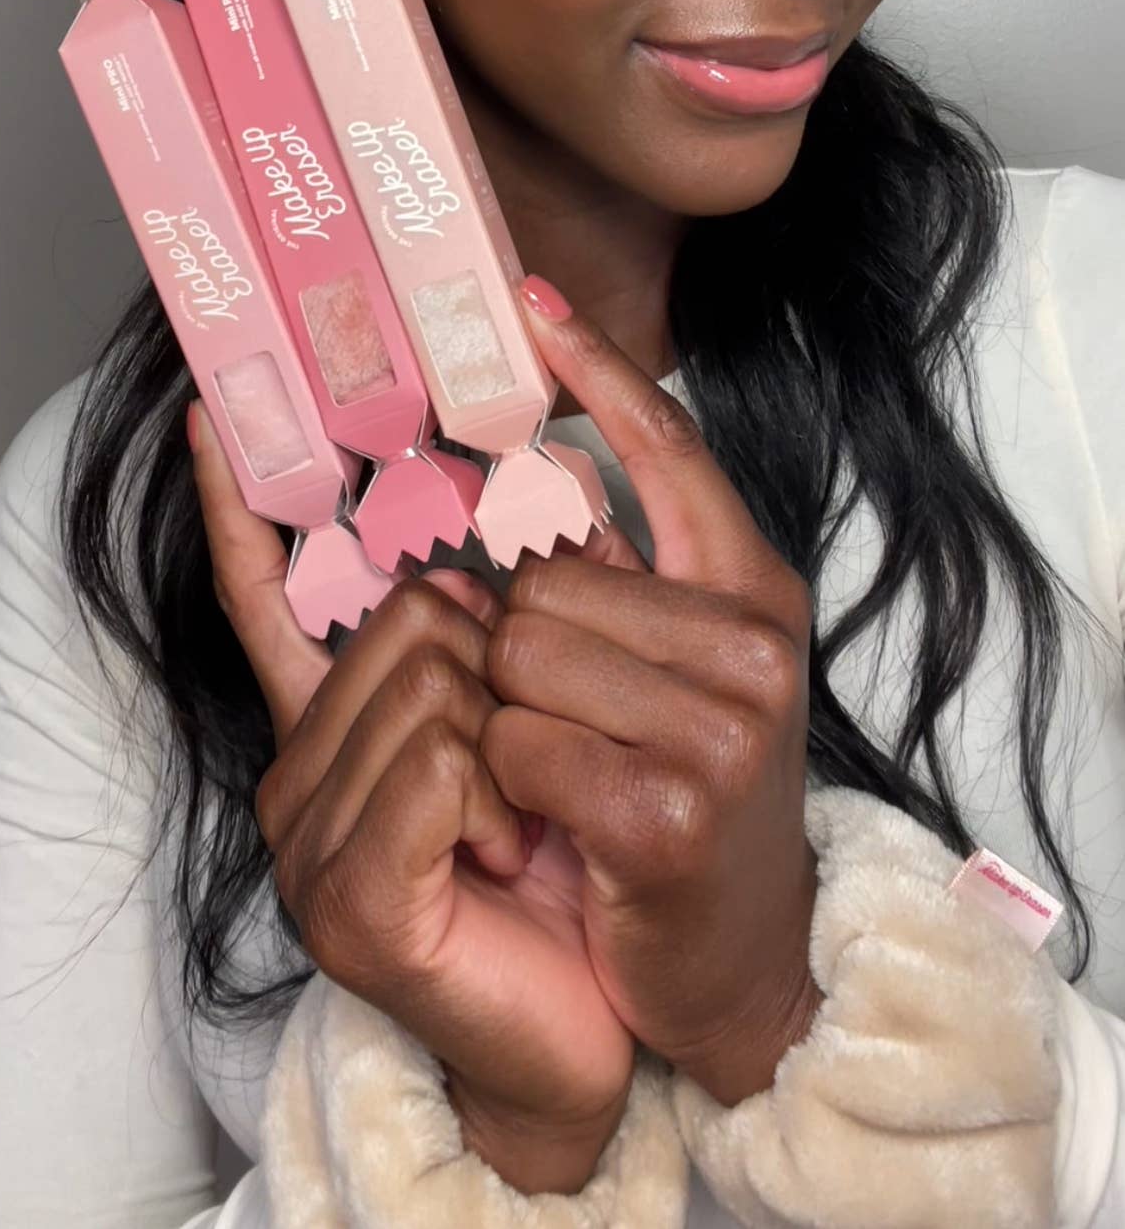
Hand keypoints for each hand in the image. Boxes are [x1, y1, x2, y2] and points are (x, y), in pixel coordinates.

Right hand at [188, 402, 634, 1193]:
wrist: (577, 1037)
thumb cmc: (556, 881)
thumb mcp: (519, 739)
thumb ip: (487, 650)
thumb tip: (500, 532)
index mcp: (333, 736)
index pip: (269, 606)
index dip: (241, 512)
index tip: (214, 422)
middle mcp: (299, 781)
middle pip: (407, 619)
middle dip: (499, 667)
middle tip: (524, 761)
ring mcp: (310, 845)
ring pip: (431, 682)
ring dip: (511, 742)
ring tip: (520, 823)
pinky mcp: (349, 901)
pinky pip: (441, 763)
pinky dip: (499, 797)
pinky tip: (508, 853)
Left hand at [481, 279, 821, 1105]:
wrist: (740, 968)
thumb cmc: (688, 799)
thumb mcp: (685, 673)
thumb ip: (632, 580)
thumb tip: (540, 480)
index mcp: (755, 589)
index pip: (668, 451)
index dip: (597, 370)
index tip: (531, 297)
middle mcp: (754, 644)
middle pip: (543, 576)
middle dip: (518, 645)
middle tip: (561, 719)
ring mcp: (721, 726)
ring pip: (519, 652)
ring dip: (511, 716)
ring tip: (562, 770)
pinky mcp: (668, 808)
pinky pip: (517, 742)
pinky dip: (511, 784)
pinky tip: (555, 822)